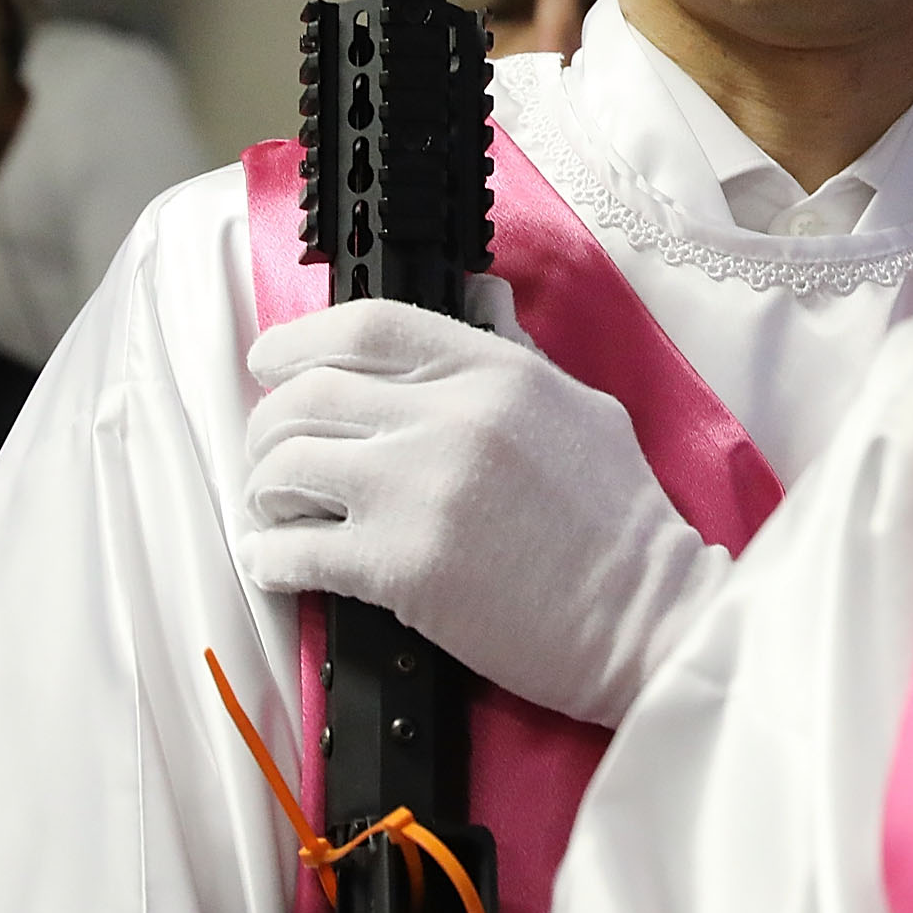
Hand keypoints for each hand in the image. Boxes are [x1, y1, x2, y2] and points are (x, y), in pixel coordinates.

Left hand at [237, 298, 728, 726]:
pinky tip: (274, 564)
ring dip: (263, 489)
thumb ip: (513, 348)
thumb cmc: (620, 520)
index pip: (366, 326)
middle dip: (269, 425)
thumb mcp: (579, 403)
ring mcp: (420, 492)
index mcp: (491, 371)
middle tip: (269, 451)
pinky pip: (296, 552)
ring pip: (288, 465)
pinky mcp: (402, 568)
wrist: (649, 616)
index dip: (299, 339)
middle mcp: (448, 418)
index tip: (271, 360)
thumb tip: (476, 296)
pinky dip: (269, 558)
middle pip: (308, 395)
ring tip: (274, 509)